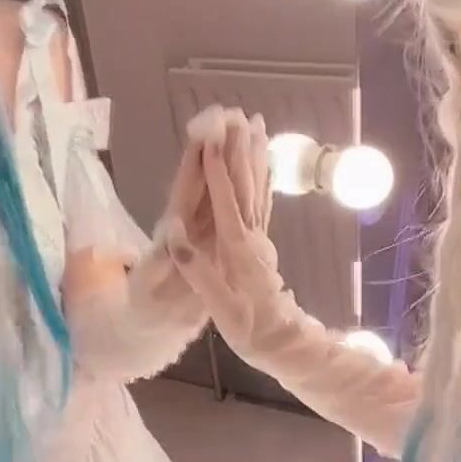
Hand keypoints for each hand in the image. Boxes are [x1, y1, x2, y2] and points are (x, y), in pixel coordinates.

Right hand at [165, 112, 281, 352]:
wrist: (284, 345)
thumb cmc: (248, 330)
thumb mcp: (220, 308)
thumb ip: (198, 270)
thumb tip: (176, 236)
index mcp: (237, 251)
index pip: (226, 204)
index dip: (218, 171)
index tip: (212, 140)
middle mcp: (252, 238)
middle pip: (244, 186)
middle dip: (238, 149)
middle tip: (236, 116)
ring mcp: (261, 239)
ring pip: (256, 188)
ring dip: (253, 155)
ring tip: (254, 125)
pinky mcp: (264, 243)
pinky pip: (262, 202)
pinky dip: (261, 176)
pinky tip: (262, 161)